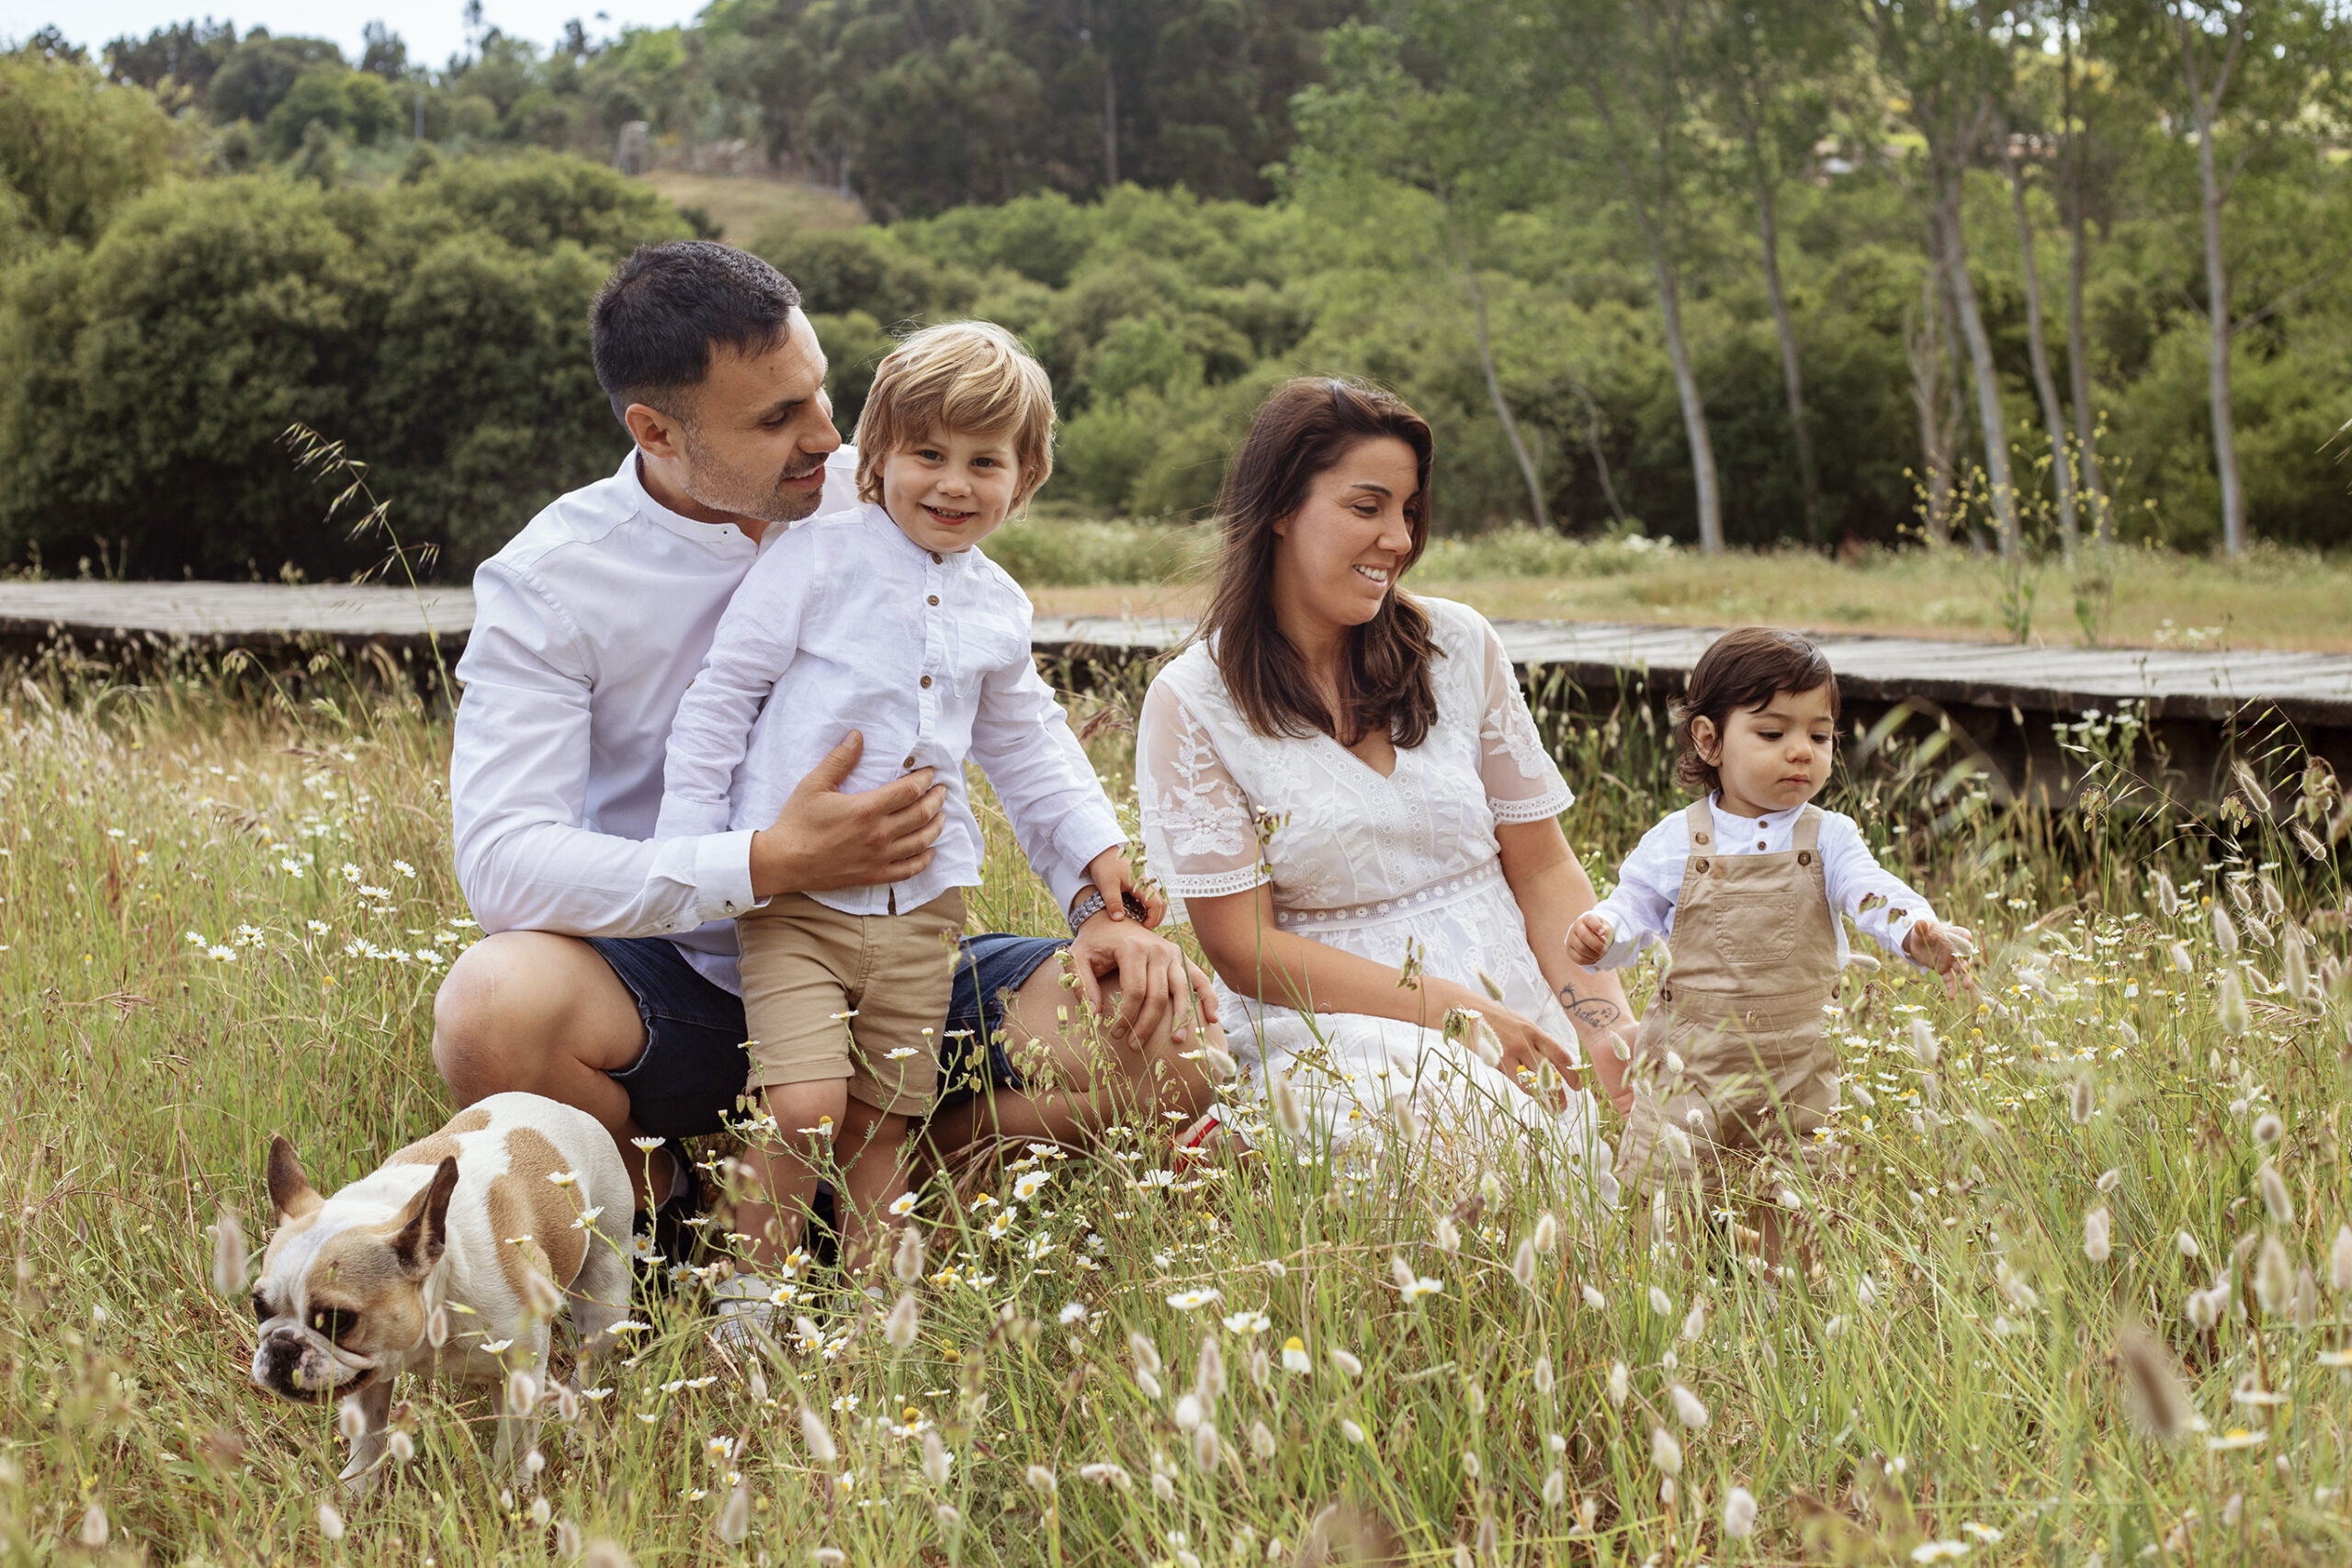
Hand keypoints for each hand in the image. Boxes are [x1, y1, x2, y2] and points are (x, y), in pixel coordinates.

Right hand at [748, 731, 946, 896]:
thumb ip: (840, 759)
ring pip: (920, 841)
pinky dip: (924, 859)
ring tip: (941, 814)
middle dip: (936, 799)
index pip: (909, 791)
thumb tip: (857, 735)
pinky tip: (930, 851)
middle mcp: (878, 834)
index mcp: (866, 809)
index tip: (930, 771)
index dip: (925, 779)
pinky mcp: (873, 875)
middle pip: (921, 814)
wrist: (784, 861)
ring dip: (936, 826)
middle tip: (942, 790)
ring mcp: (878, 857)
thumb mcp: (814, 784)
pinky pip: (908, 870)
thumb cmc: (797, 821)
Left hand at [1065, 916, 1219, 1051]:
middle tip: (1134, 1046)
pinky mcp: (1181, 957)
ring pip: (1181, 991)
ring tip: (1177, 1041)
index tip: (1116, 1034)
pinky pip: (1199, 979)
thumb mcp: (1077, 956)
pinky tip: (1212, 1018)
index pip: (1135, 991)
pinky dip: (1208, 997)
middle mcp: (1157, 949)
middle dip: (1147, 1024)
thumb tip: (1094, 1013)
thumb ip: (1081, 983)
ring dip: (1181, 1018)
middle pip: (1159, 996)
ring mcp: (1173, 953)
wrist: (1112, 918)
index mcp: (1132, 948)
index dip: (1126, 1017)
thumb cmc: (1094, 942)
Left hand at [1078, 846, 1166, 929]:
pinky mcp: (1138, 882)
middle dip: (1157, 917)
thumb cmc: (1104, 865)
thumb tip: (1119, 919)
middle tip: (1145, 927)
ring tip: (1142, 921)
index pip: (1156, 904)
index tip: (1144, 927)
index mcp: (1140, 883)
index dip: (1153, 918)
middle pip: (1162, 902)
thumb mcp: (1106, 885)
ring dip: (1154, 911)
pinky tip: (1137, 912)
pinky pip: (1150, 895)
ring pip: (1157, 898)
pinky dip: (1149, 906)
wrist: (1100, 851)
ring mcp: (1143, 882)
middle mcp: (1145, 882)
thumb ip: (1113, 902)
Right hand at [1430, 982, 1583, 1101]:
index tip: (1577, 1085)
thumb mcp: (1517, 1023)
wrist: (1463, 1010)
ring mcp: (1511, 1052)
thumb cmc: (1492, 1018)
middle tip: (1567, 1104)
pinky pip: (1517, 1081)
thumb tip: (1547, 1060)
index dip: (1571, 1072)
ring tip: (1553, 1109)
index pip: (1560, 1054)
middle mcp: (1526, 1041)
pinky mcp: (1497, 1061)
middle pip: (1551, 1071)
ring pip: (1535, 1081)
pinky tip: (1532, 1096)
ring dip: (1546, 1098)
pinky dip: (1527, 1091)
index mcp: (1534, 1031)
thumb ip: (1532, 1040)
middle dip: (1561, 1091)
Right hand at [1564, 911, 1611, 967]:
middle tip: (1605, 950)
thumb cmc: (1599, 932)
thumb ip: (1607, 931)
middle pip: (1584, 936)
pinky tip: (1594, 959)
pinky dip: (1588, 961)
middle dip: (1596, 945)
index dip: (1596, 926)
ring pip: (1581, 948)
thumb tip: (1603, 937)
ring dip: (1594, 954)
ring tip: (1600, 955)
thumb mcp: (1605, 928)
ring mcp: (1571, 939)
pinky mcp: (1570, 950)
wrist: (1589, 936)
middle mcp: (1576, 927)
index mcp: (1587, 919)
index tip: (1602, 932)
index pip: (1590, 920)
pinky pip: (1578, 958)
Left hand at [1904, 918, 1976, 999]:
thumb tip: (1919, 922)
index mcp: (1952, 935)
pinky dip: (1951, 988)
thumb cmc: (1924, 931)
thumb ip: (1921, 926)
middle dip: (1967, 963)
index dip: (1965, 937)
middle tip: (1967, 971)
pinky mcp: (1944, 969)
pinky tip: (1952, 997)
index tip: (1967, 939)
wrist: (1921, 941)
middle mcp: (1955, 948)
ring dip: (1964, 977)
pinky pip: (1949, 979)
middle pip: (1964, 955)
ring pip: (1960, 969)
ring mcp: (1950, 960)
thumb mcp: (1920, 928)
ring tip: (1967, 986)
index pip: (1962, 934)